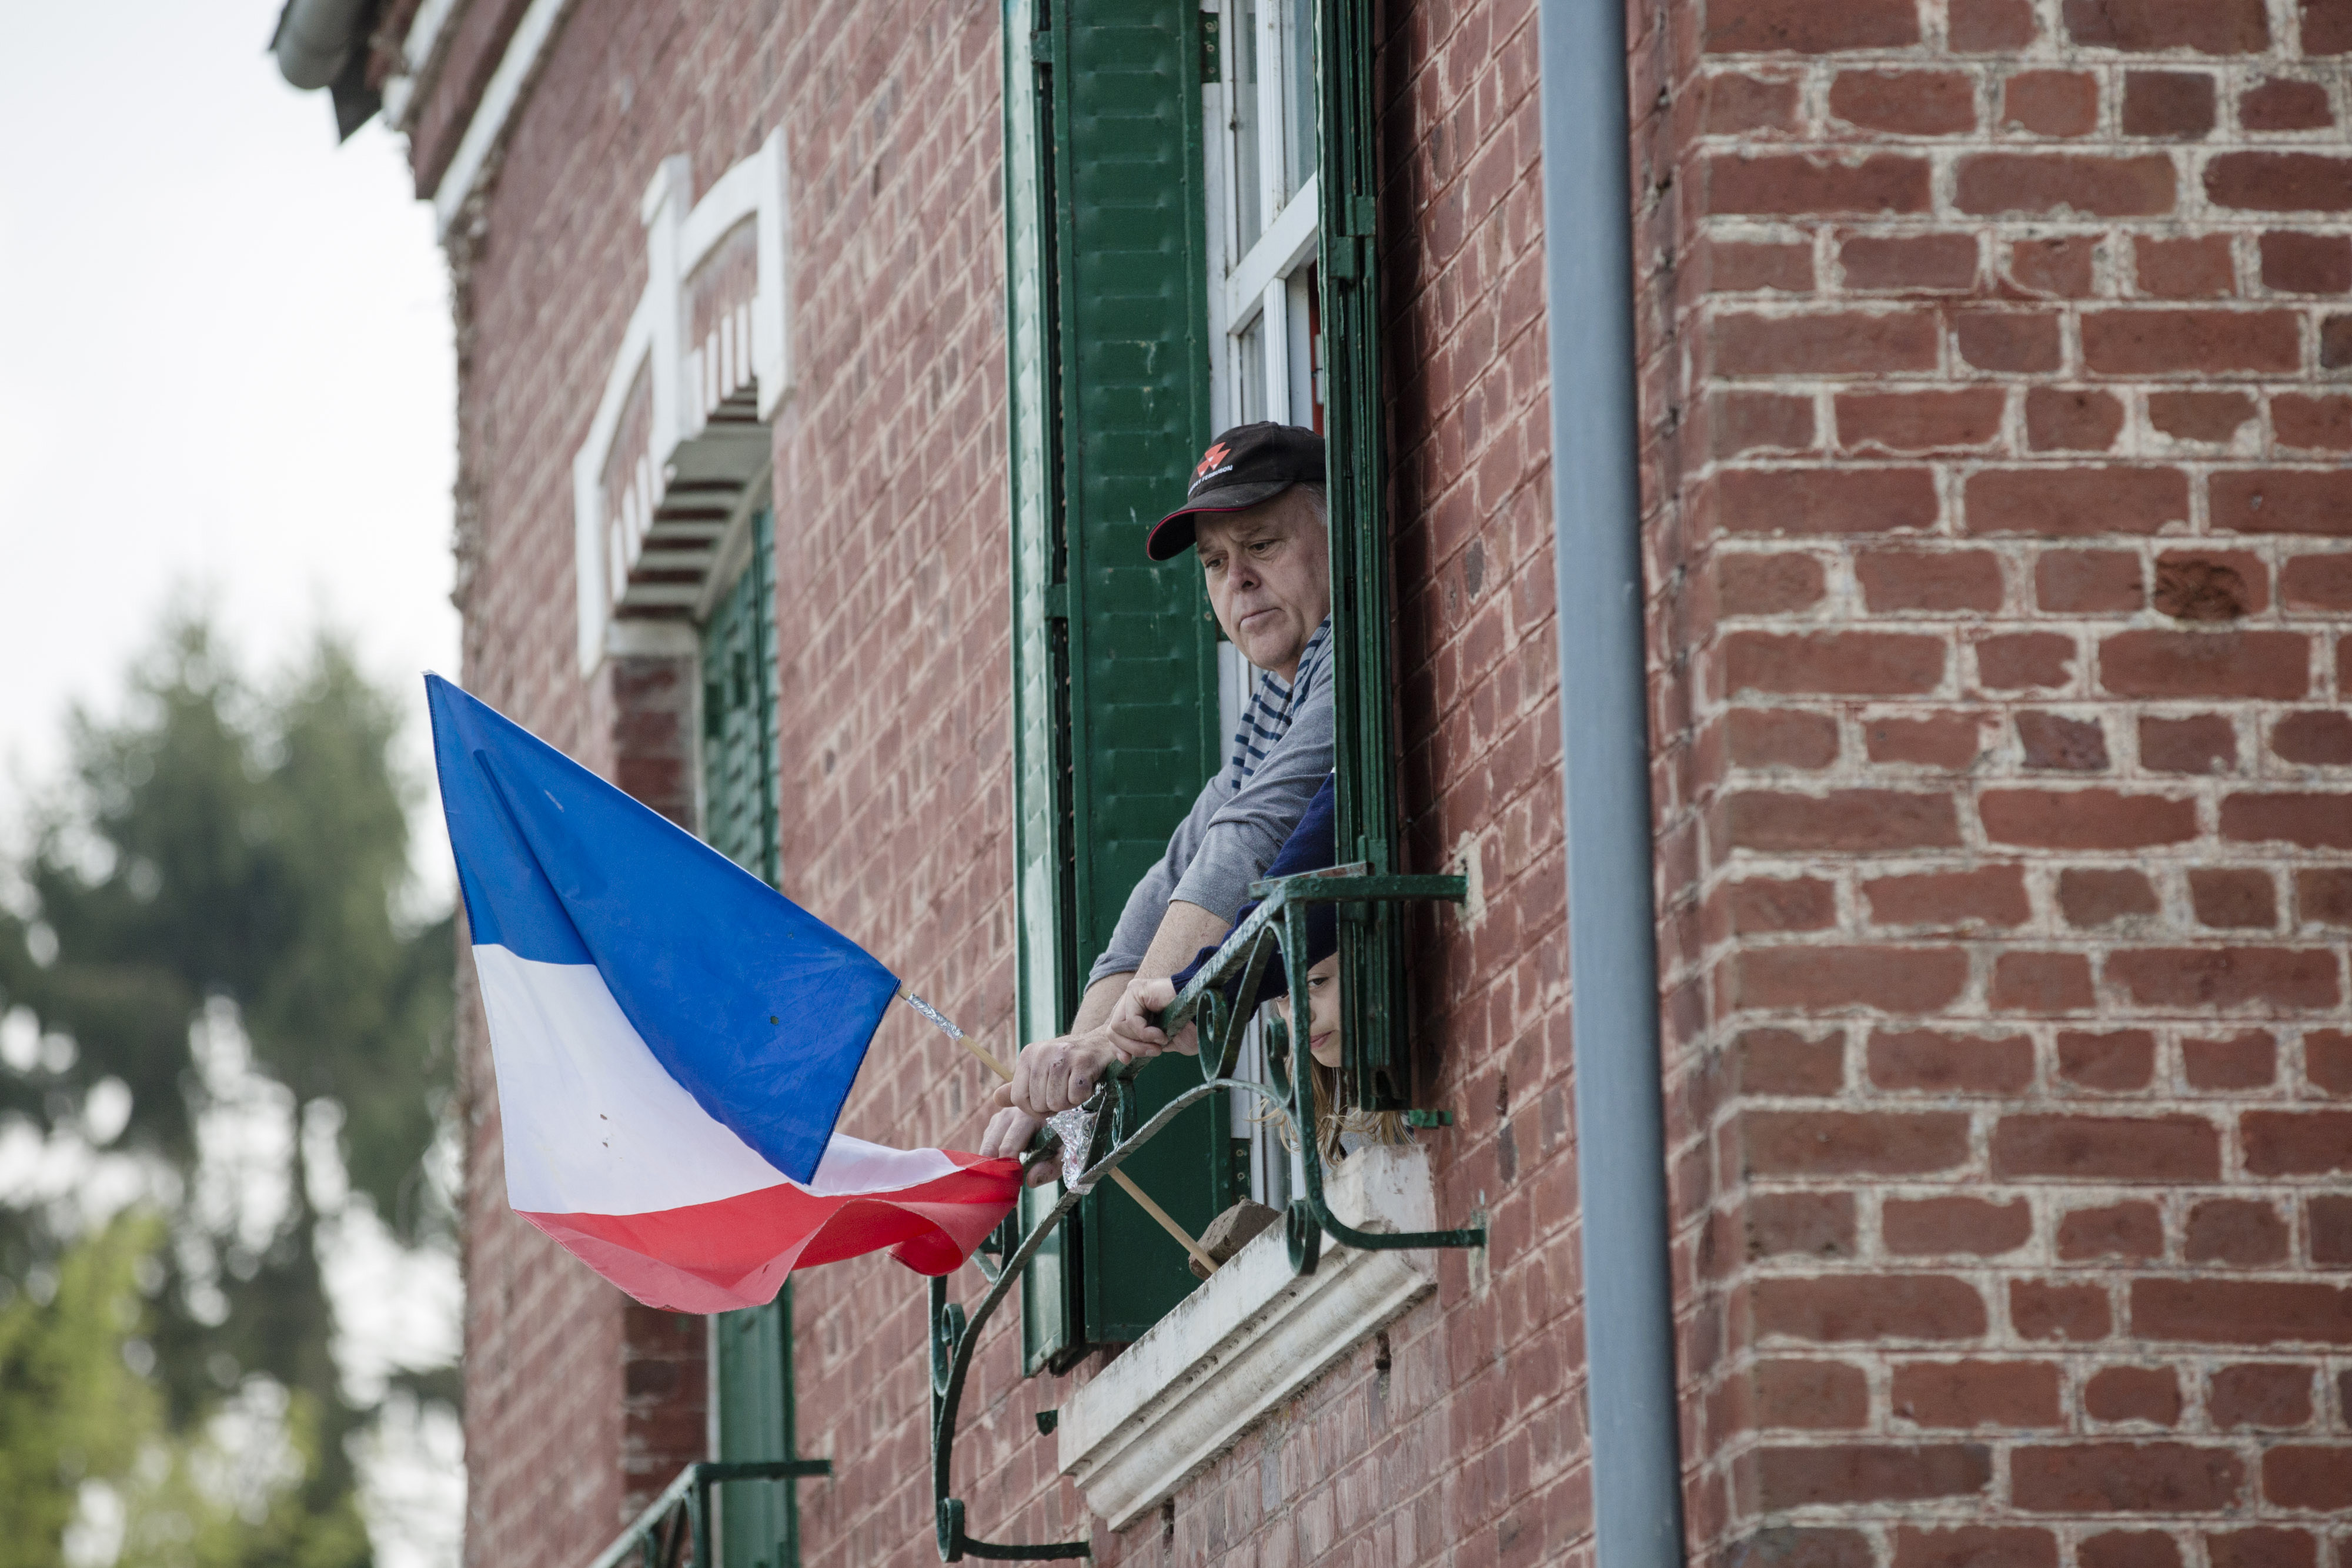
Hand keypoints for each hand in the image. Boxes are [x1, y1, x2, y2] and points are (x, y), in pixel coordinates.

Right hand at [977, 1105, 1058, 1186]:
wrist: (1057, 1117)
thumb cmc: (1061, 1137)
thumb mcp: (1064, 1152)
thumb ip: (1052, 1166)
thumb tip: (1030, 1181)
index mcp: (1027, 1118)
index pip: (1008, 1147)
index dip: (1007, 1169)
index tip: (1012, 1186)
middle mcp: (1009, 1115)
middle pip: (990, 1147)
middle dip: (994, 1169)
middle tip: (1001, 1188)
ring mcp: (999, 1118)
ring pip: (985, 1147)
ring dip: (991, 1165)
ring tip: (1002, 1181)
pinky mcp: (994, 1124)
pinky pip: (985, 1145)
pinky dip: (990, 1160)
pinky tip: (1001, 1170)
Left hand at [1007, 1030, 1126, 1117]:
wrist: (1101, 1043)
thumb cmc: (1070, 1061)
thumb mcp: (1040, 1070)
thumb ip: (1019, 1086)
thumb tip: (996, 1099)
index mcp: (1027, 1055)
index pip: (1018, 1098)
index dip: (1033, 1109)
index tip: (1047, 1103)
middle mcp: (1041, 1053)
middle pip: (1039, 1103)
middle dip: (1055, 1105)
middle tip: (1066, 1090)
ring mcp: (1062, 1056)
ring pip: (1057, 1103)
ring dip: (1070, 1101)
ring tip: (1076, 1085)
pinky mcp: (1083, 1062)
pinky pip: (1076, 1097)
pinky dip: (1083, 1096)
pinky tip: (1087, 1082)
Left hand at [1108, 976, 1193, 1058]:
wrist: (1206, 1013)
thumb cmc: (1189, 1027)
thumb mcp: (1160, 1042)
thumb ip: (1142, 1045)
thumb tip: (1122, 1056)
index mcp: (1134, 1010)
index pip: (1113, 1031)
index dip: (1118, 1048)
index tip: (1127, 1061)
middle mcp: (1130, 1000)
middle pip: (1112, 1031)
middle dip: (1132, 1048)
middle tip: (1155, 1052)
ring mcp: (1132, 993)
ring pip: (1117, 1027)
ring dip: (1141, 1041)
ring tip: (1162, 1040)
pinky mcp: (1137, 989)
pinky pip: (1130, 1021)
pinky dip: (1146, 1034)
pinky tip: (1162, 1034)